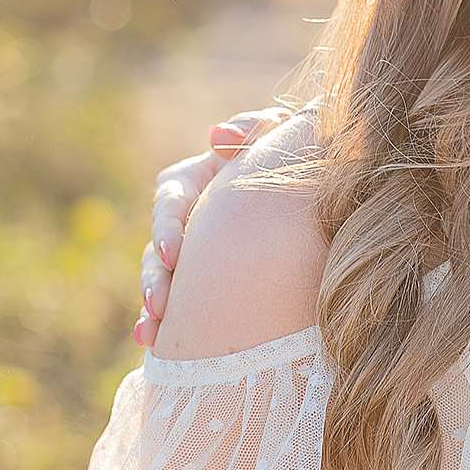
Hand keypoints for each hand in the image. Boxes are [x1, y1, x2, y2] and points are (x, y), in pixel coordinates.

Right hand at [134, 108, 293, 343]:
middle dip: (155, 276)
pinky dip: (161, 322)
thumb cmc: (293, 157)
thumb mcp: (278, 134)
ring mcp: (193, 254)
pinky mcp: (203, 283)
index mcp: (199, 180)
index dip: (167, 226)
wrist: (317, 195)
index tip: (173, 254)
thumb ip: (253, 128)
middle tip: (161, 304)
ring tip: (152, 330)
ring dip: (153, 303)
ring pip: (161, 279)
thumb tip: (216, 136)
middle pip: (158, 247)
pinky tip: (152, 341)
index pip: (171, 199)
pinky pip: (177, 304)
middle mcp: (189, 219)